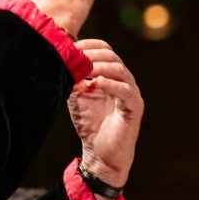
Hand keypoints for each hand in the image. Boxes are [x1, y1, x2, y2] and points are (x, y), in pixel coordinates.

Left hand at [67, 40, 143, 188]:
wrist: (100, 154)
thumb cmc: (90, 124)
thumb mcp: (77, 96)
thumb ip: (74, 78)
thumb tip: (63, 60)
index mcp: (111, 75)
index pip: (106, 50)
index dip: (89, 45)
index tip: (71, 47)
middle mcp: (124, 80)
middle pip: (112, 56)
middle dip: (92, 54)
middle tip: (75, 56)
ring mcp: (131, 93)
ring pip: (119, 70)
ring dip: (99, 66)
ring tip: (84, 68)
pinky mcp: (135, 107)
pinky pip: (125, 90)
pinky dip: (110, 84)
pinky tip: (96, 83)